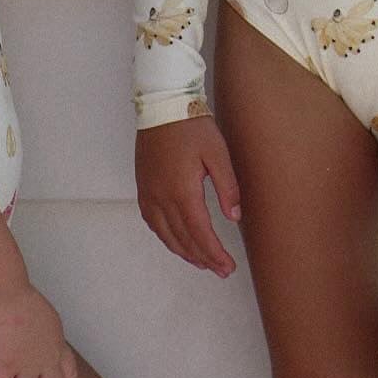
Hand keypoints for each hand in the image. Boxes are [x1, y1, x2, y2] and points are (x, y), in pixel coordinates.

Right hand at [136, 117, 241, 276]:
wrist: (162, 106)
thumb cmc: (193, 127)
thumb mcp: (218, 153)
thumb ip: (227, 187)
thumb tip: (234, 218)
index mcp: (183, 191)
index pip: (201, 234)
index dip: (214, 254)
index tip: (228, 267)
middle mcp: (161, 198)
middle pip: (183, 239)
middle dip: (203, 258)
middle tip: (221, 271)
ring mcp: (148, 194)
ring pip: (166, 235)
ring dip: (184, 252)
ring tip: (202, 263)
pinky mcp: (142, 188)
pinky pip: (152, 223)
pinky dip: (166, 238)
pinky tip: (177, 241)